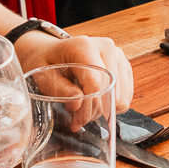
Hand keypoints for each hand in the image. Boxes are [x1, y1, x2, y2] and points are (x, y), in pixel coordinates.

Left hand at [14, 30, 134, 112]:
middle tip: (77, 119)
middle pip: (109, 91)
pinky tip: (96, 103)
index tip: (75, 121)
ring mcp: (119, 56)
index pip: (95, 82)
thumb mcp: (42, 75)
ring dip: (103, 111)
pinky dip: (112, 107)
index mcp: (85, 46)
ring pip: (120, 98)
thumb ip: (59, 88)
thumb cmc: (46, 63)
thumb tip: (77, 104)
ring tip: (85, 110)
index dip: (87, 107)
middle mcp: (106, 47)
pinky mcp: (125, 67)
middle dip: (93, 111)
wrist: (53, 51)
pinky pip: (126, 97)